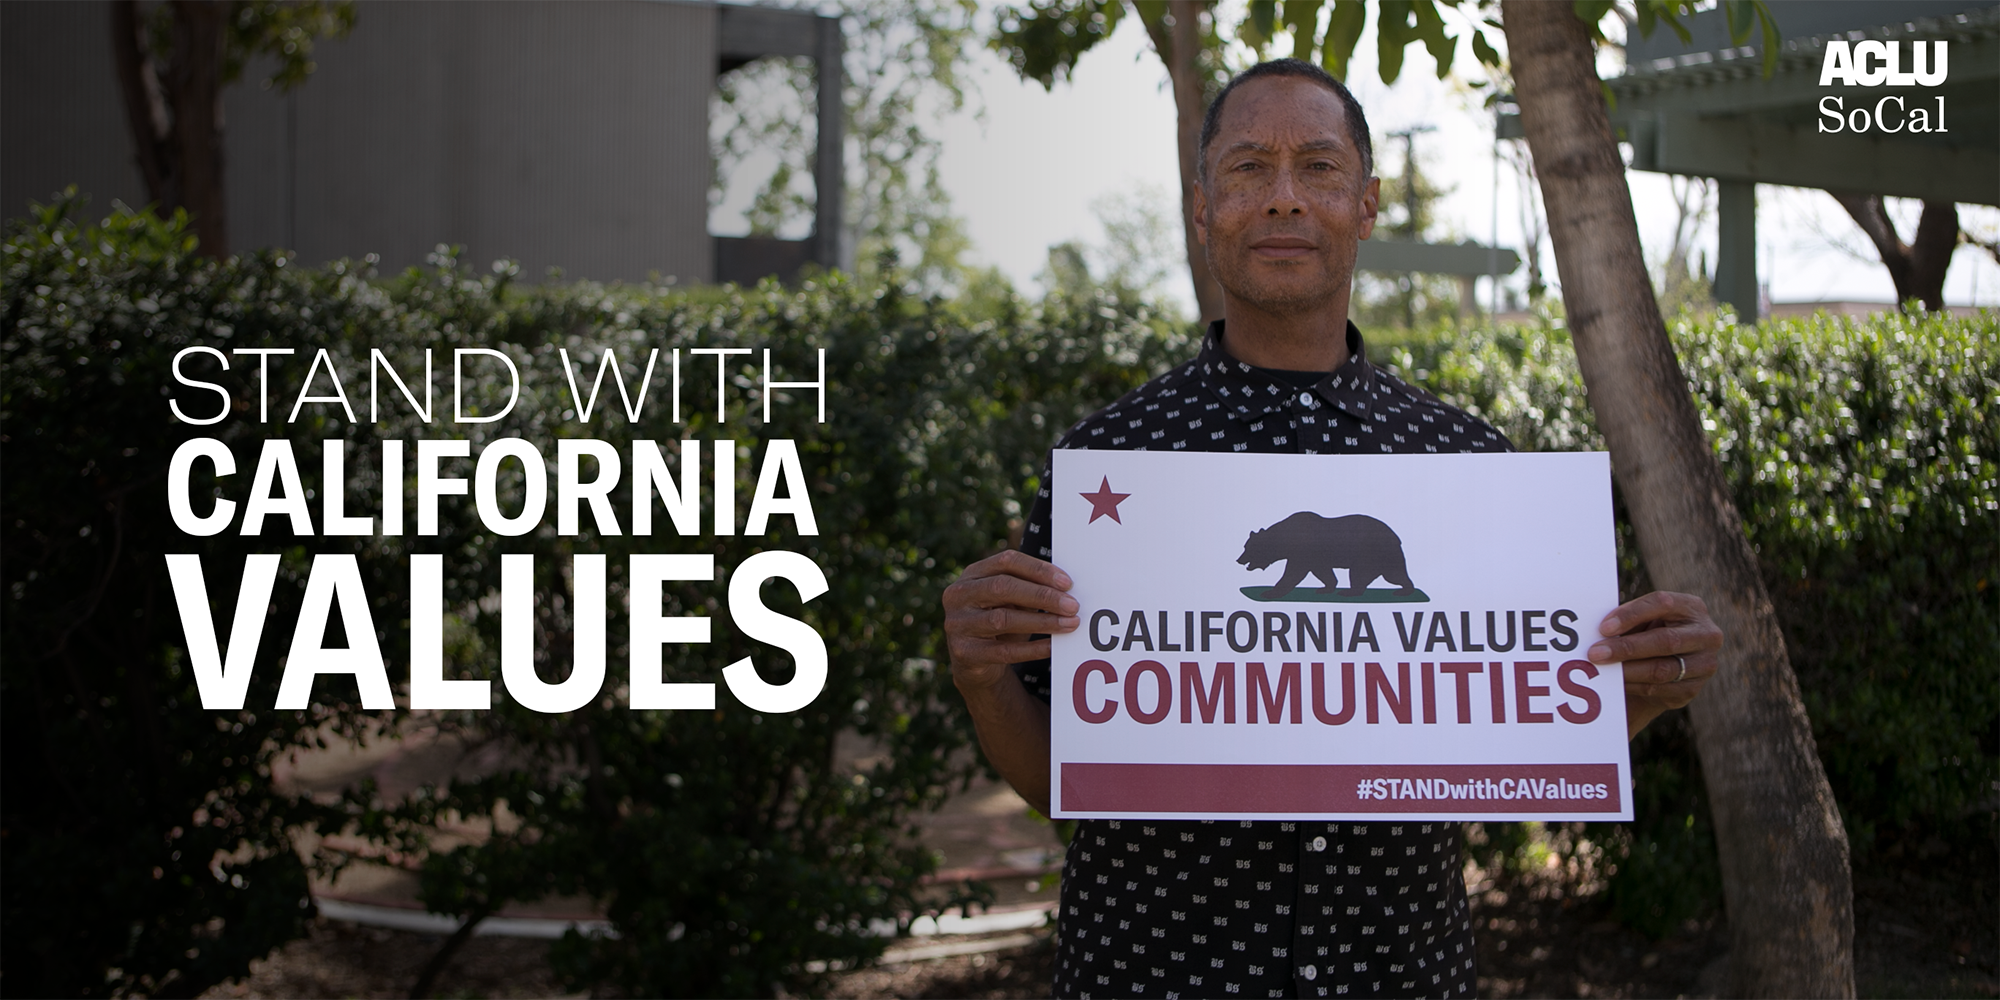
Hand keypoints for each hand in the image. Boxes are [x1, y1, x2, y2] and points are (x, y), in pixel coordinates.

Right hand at [941, 550, 1078, 693]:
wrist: (972, 663)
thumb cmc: (996, 621)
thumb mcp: (1008, 601)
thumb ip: (1028, 589)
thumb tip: (1067, 589)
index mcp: (972, 574)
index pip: (1006, 561)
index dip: (1038, 570)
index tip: (1067, 582)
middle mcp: (959, 595)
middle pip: (1003, 587)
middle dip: (1042, 596)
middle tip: (1072, 605)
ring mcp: (958, 624)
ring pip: (1003, 619)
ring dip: (1042, 622)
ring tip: (1069, 624)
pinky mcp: (965, 653)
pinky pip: (1003, 651)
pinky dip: (1032, 649)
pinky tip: (1052, 646)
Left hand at [1586, 590, 1723, 737]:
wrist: (1664, 666)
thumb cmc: (1647, 633)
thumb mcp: (1642, 620)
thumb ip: (1626, 620)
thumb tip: (1594, 629)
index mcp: (1691, 607)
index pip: (1663, 603)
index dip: (1632, 614)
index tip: (1603, 628)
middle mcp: (1706, 634)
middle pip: (1665, 640)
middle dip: (1627, 647)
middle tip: (1595, 653)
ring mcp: (1704, 664)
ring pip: (1662, 669)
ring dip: (1627, 671)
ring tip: (1600, 670)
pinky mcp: (1692, 688)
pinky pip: (1660, 689)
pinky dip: (1634, 686)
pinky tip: (1615, 683)